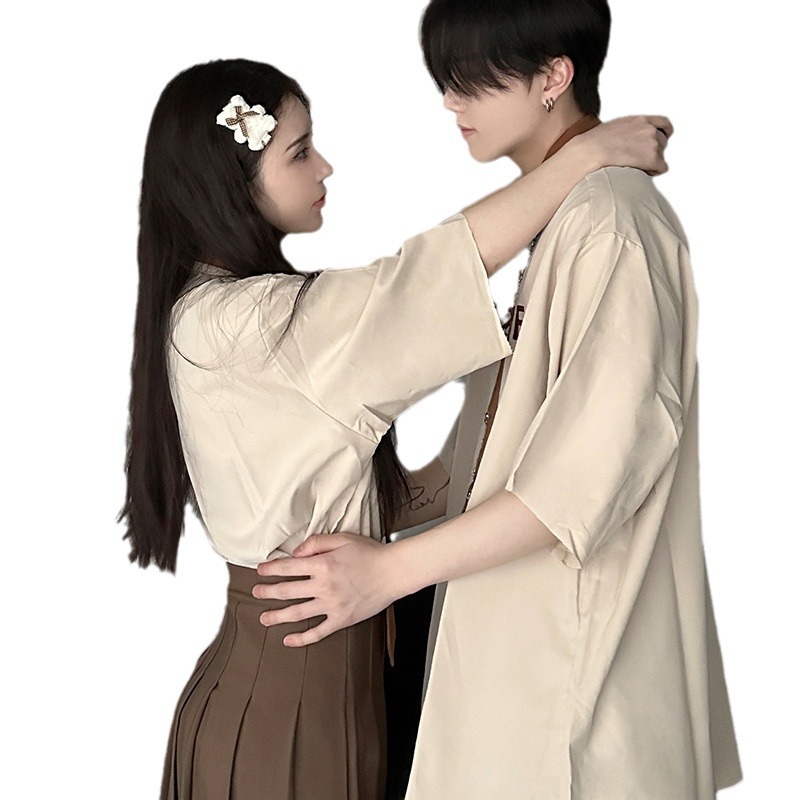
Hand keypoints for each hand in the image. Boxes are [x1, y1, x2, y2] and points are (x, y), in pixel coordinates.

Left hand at [252, 533, 396, 646]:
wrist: (394, 572)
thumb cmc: (370, 554)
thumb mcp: (342, 539)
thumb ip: (316, 543)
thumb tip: (297, 553)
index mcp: (322, 565)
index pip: (287, 567)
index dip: (270, 569)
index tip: (260, 570)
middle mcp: (323, 586)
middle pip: (286, 591)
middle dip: (267, 592)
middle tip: (256, 592)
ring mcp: (332, 605)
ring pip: (296, 613)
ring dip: (276, 616)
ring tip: (264, 617)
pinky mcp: (341, 619)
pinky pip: (317, 632)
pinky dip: (301, 639)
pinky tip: (288, 640)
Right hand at [577, 114, 672, 175]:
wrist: (591, 152)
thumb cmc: (595, 144)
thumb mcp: (614, 128)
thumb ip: (628, 130)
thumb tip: (627, 141)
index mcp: (640, 120)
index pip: (664, 124)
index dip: (662, 135)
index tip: (656, 143)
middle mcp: (649, 129)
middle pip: (662, 142)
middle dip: (653, 152)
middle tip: (638, 161)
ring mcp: (652, 143)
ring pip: (661, 156)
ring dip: (652, 163)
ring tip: (634, 167)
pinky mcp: (652, 158)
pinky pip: (661, 168)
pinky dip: (654, 172)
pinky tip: (640, 173)